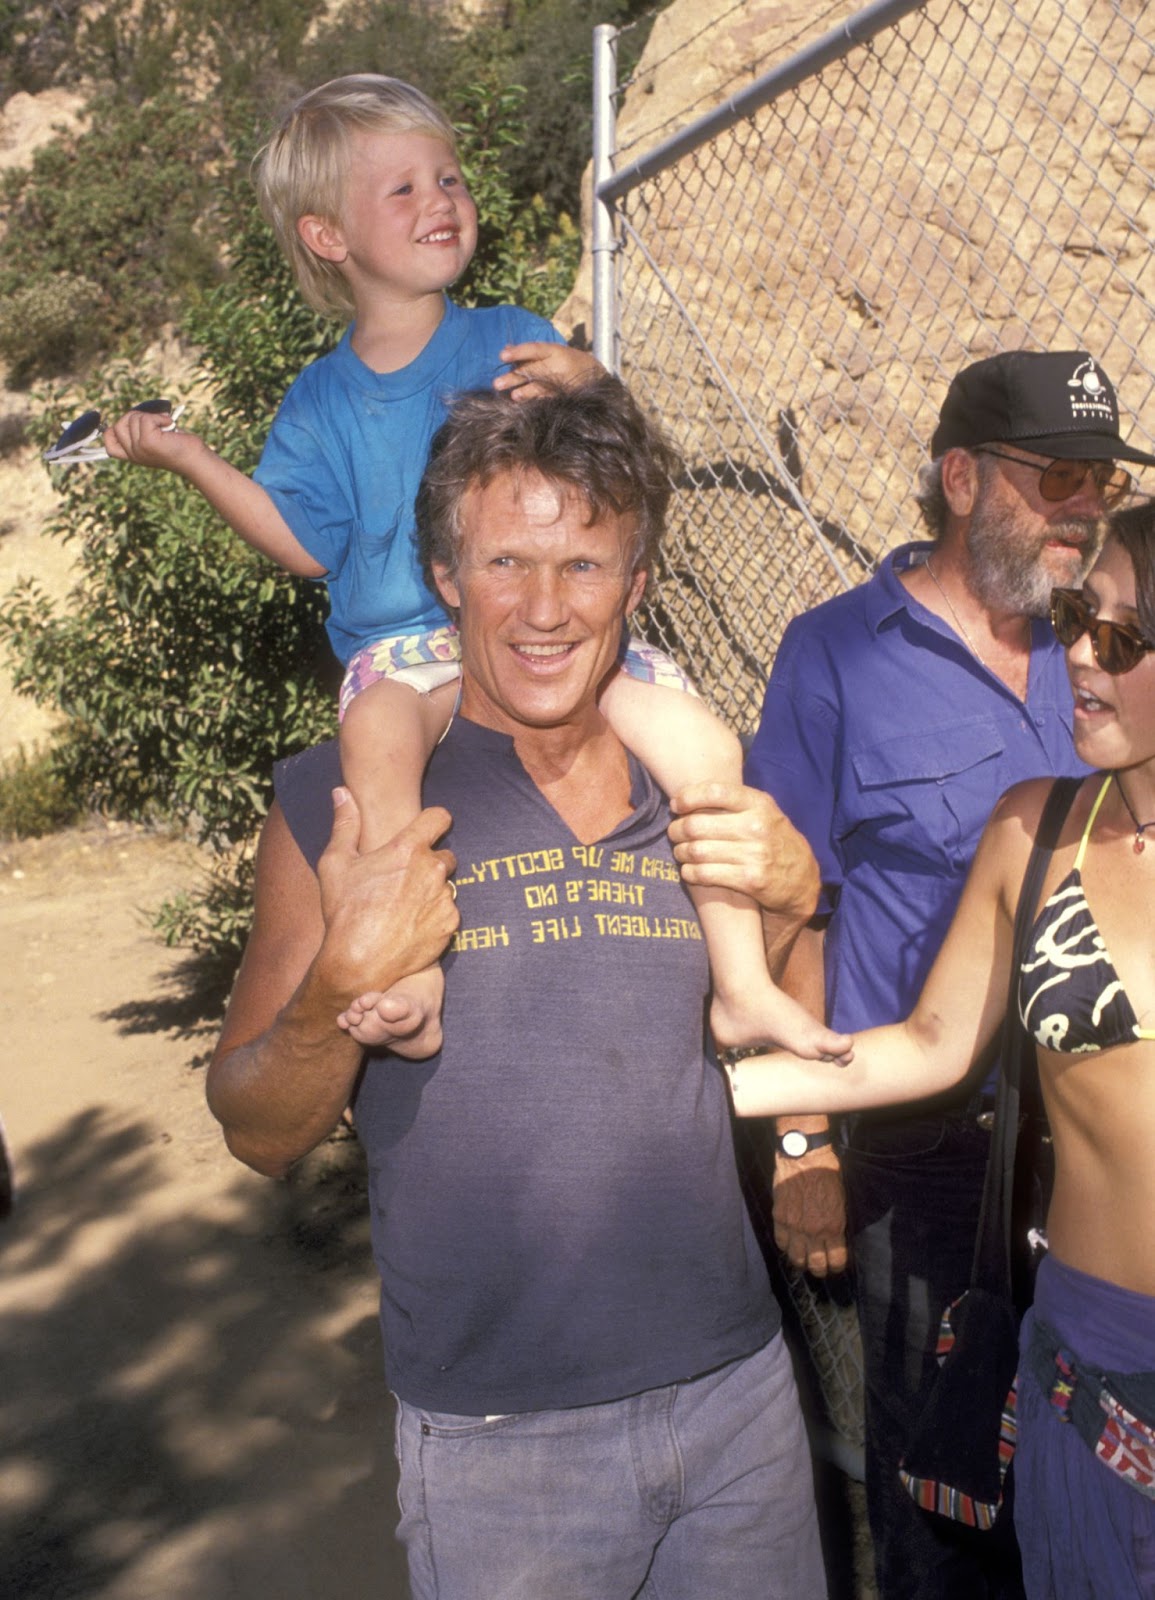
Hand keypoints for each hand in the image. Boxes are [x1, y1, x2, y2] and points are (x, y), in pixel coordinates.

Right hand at [102, 404, 202, 471]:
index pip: (108, 444)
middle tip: (154, 423)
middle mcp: (133, 454)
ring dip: (151, 417)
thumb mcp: (153, 440)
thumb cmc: (179, 447)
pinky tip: (169, 424)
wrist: (195, 460)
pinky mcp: (148, 442)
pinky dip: (159, 417)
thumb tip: (131, 416)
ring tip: (165, 426)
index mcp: (132, 455)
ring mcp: (139, 449)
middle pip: (118, 424)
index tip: (131, 425)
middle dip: (136, 417)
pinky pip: (146, 418)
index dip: (113, 431)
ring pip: (133, 418)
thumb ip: (139, 433)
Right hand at [316, 789, 458, 1005]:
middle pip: (445, 854)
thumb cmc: (344, 911)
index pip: (440, 817)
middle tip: (405, 879)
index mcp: (408, 848)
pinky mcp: (451, 924)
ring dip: (433, 890)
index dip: (435, 822)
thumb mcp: (336, 863)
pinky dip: (436, 915)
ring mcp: (444, 897)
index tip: (428, 829)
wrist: (357, 961)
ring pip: (447, 885)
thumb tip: (342, 791)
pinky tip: (413, 924)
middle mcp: (433, 869)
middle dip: (430, 862)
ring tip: (406, 906)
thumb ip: (344, 823)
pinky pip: (449, 911)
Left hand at [493, 342, 602, 398]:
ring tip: (513, 396)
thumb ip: (530, 353)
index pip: (534, 350)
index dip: (518, 352)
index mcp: (555, 351)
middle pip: (533, 370)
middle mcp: (558, 366)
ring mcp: (562, 382)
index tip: (502, 355)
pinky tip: (524, 406)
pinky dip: (535, 402)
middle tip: (496, 383)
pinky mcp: (564, 396)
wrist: (598, 377)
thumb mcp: (553, 352)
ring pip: (540, 387)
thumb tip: (506, 348)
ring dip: (525, 392)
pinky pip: (548, 399)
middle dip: (514, 377)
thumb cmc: (569, 362)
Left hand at [668, 781, 819, 922]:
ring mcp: (754, 854)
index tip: (677, 805)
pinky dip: (689, 872)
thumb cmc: (775, 840)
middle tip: (674, 833)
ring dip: (680, 852)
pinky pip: (705, 874)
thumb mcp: (765, 812)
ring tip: (680, 852)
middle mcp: (756, 827)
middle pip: (698, 824)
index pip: (715, 792)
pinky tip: (689, 870)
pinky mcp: (749, 880)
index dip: (688, 797)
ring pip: (697, 850)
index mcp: (759, 804)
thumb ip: (736, 802)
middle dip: (677, 829)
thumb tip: (691, 794)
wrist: (802, 879)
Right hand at [772, 1140, 847, 1276]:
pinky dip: (786, 1246)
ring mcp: (794, 1226)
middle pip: (815, 1265)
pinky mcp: (779, 1217)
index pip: (836, 1260)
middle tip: (820, 1267)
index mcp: (834, 1226)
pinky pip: (780, 1241)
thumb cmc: (827, 1173)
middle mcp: (813, 1231)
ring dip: (801, 1261)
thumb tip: (834, 1237)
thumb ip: (836, 1222)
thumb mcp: (840, 1200)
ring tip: (803, 1259)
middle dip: (819, 1270)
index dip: (836, 1267)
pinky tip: (790, 1243)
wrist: (804, 1155)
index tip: (835, 1265)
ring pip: (796, 1258)